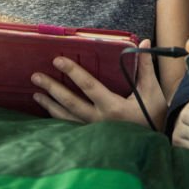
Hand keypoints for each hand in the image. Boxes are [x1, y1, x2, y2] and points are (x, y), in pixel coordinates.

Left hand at [31, 38, 166, 128]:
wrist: (152, 144)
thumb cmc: (152, 116)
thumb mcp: (151, 91)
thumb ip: (145, 68)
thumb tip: (143, 43)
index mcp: (113, 107)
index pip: (88, 86)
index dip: (72, 72)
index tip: (58, 60)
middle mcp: (99, 120)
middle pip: (70, 102)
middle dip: (52, 88)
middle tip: (36, 76)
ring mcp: (92, 131)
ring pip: (66, 118)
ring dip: (50, 105)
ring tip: (36, 95)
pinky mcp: (91, 138)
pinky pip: (70, 127)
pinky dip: (57, 119)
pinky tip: (49, 112)